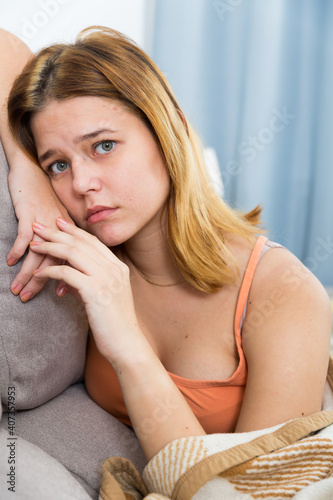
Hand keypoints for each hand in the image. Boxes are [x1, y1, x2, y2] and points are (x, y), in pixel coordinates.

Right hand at [7, 165, 72, 300]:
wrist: (31, 170)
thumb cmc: (42, 196)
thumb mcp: (54, 218)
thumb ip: (57, 239)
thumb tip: (54, 262)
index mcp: (68, 231)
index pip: (69, 260)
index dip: (65, 278)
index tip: (61, 295)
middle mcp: (59, 228)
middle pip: (52, 261)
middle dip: (40, 282)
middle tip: (29, 297)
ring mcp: (44, 220)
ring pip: (37, 253)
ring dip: (25, 273)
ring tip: (16, 288)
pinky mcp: (29, 212)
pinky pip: (24, 235)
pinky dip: (17, 250)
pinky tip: (10, 261)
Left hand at [30, 218, 141, 361]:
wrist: (126, 344)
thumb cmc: (114, 324)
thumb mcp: (104, 298)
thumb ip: (88, 283)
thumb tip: (67, 278)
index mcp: (119, 267)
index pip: (93, 241)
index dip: (74, 231)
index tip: (58, 223)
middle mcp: (114, 269)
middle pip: (81, 243)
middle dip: (57, 233)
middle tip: (39, 227)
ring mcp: (106, 279)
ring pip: (73, 253)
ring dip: (50, 247)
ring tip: (34, 245)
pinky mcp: (95, 291)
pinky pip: (66, 273)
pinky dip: (50, 271)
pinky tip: (38, 274)